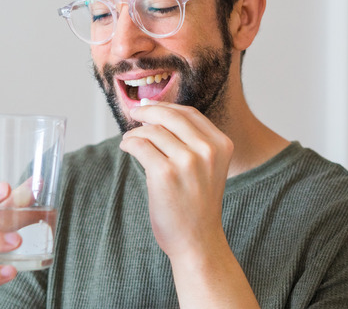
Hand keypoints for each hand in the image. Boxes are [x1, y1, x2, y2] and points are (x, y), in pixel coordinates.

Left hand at [119, 101, 233, 257]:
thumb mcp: (208, 167)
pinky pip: (140, 145)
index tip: (150, 107)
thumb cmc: (197, 204)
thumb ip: (192, 141)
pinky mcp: (165, 174)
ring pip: (152, 131)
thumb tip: (156, 112)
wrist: (197, 241)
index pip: (189, 113)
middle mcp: (207, 150)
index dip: (166, 107)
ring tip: (129, 139)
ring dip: (135, 132)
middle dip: (147, 111)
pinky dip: (129, 143)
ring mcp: (187, 162)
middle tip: (134, 113)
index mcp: (221, 145)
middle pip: (170, 116)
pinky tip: (127, 147)